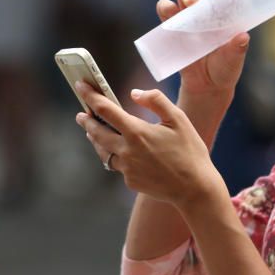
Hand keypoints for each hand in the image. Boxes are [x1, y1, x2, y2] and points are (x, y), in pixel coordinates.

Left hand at [74, 81, 226, 208]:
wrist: (194, 189)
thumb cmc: (190, 151)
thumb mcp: (178, 119)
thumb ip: (156, 100)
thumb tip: (134, 93)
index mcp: (137, 132)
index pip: (105, 109)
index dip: (91, 96)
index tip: (81, 86)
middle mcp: (127, 151)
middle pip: (97, 132)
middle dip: (87, 121)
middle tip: (81, 114)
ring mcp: (127, 168)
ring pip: (104, 151)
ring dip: (97, 140)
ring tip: (93, 132)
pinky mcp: (130, 181)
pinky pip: (118, 165)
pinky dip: (117, 156)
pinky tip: (122, 152)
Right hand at [156, 0, 250, 96]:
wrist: (206, 86)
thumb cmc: (224, 68)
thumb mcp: (233, 60)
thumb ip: (237, 49)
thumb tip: (243, 36)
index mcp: (226, 12)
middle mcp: (207, 9)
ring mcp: (189, 16)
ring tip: (190, 3)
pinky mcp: (173, 26)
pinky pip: (165, 10)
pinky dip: (166, 7)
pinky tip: (170, 12)